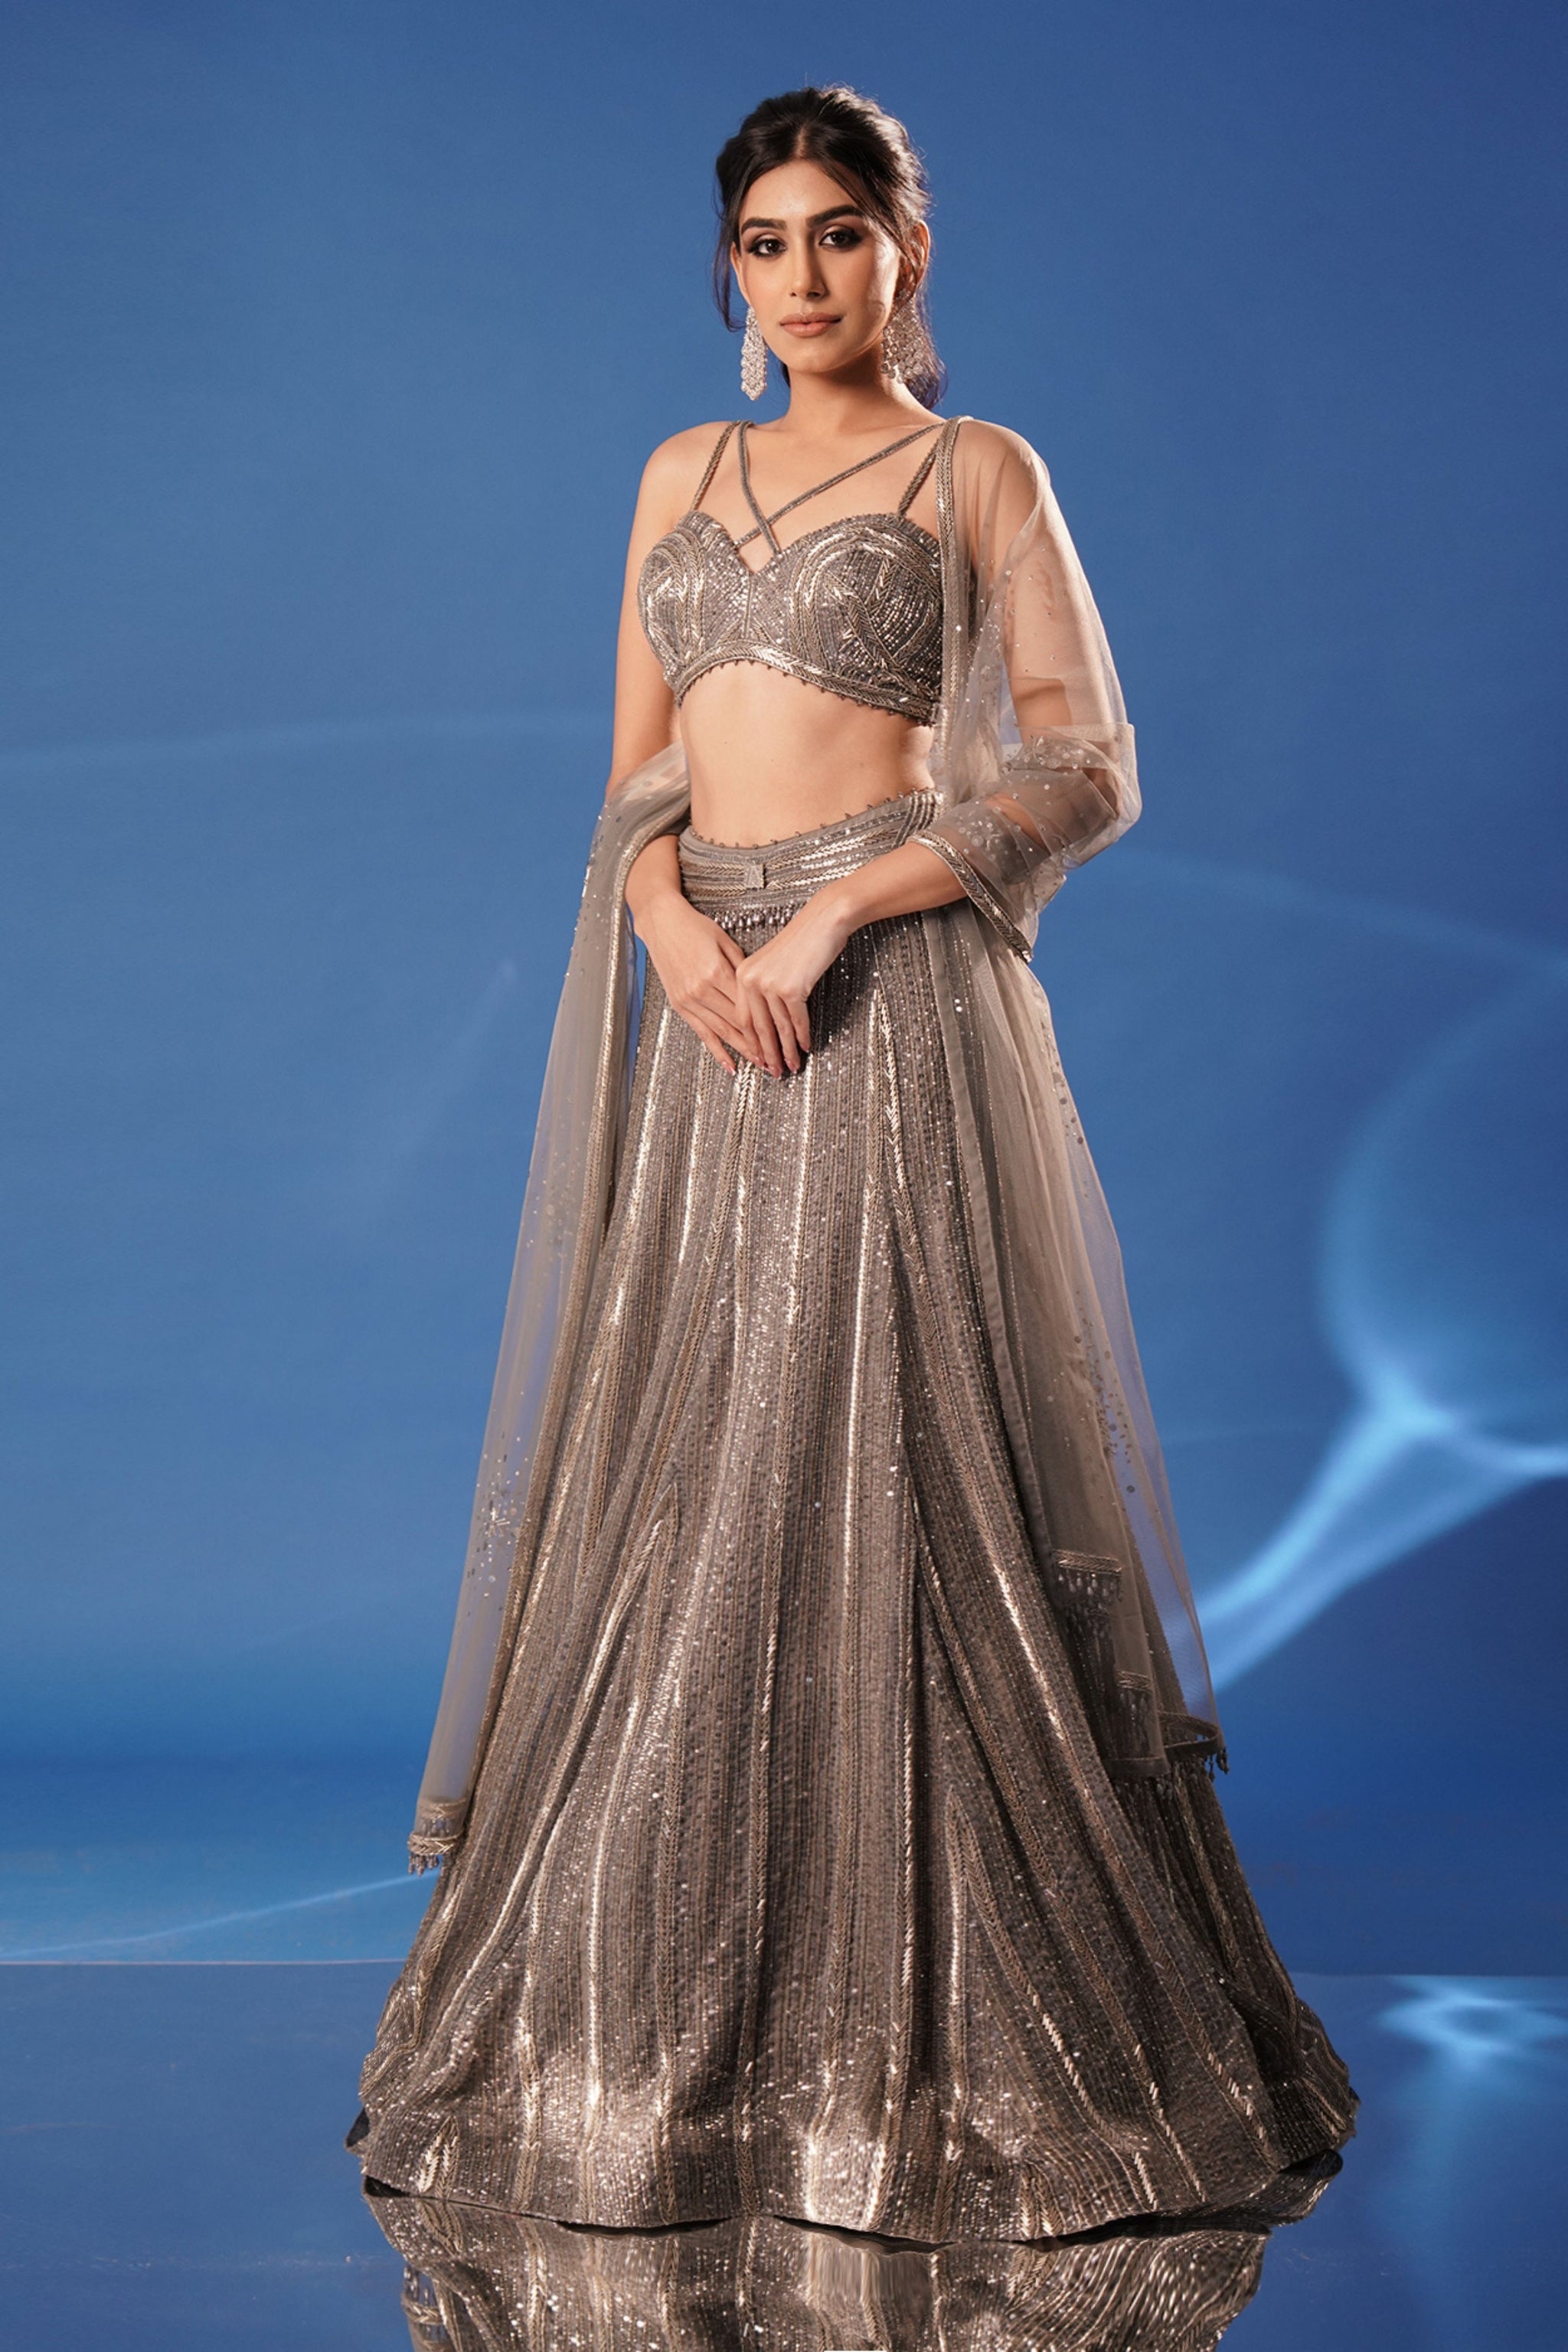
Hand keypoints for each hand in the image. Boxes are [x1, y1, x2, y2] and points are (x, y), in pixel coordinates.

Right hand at [632, 886, 764, 1076]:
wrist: (661, 922)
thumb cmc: (694, 927)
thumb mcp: (725, 941)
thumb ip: (742, 968)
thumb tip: (759, 992)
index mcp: (717, 972)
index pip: (748, 1007)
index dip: (767, 1025)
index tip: (782, 1037)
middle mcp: (702, 989)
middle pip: (737, 1024)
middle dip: (759, 1045)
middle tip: (777, 1060)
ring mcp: (689, 999)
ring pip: (722, 1032)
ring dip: (742, 1051)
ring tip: (760, 1065)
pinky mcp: (680, 1004)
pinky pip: (702, 1033)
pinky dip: (717, 1051)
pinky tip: (729, 1065)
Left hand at [733, 888, 854, 1076]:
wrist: (823, 921)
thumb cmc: (801, 942)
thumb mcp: (773, 964)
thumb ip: (763, 989)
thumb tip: (768, 1024)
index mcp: (742, 974)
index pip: (744, 1018)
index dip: (751, 1043)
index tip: (758, 1059)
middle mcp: (750, 980)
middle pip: (758, 1028)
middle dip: (767, 1053)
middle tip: (773, 1072)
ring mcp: (770, 985)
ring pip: (778, 1028)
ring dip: (786, 1051)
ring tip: (791, 1067)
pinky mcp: (791, 988)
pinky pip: (797, 1020)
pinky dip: (803, 1036)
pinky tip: (806, 1047)